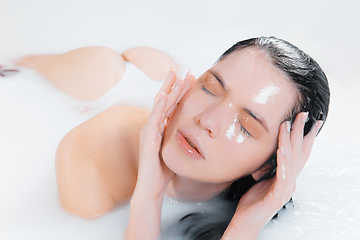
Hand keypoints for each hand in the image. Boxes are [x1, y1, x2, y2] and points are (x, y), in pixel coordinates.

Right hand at [125, 69, 194, 239]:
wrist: (151, 188)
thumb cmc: (161, 171)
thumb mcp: (172, 149)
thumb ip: (177, 138)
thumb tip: (189, 132)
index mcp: (159, 128)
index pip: (170, 106)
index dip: (178, 92)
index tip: (189, 79)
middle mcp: (152, 127)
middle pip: (163, 101)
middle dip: (173, 85)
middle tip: (182, 70)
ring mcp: (149, 132)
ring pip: (159, 106)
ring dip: (168, 90)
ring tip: (175, 75)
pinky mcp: (149, 140)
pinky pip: (154, 121)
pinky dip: (160, 107)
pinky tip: (165, 96)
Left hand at [222, 112, 322, 238]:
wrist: (247, 221)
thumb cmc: (253, 200)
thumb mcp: (261, 179)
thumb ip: (267, 167)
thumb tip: (267, 152)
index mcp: (286, 176)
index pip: (298, 153)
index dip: (304, 136)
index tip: (307, 121)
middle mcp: (290, 181)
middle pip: (298, 153)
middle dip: (301, 132)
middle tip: (303, 115)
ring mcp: (285, 189)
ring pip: (292, 161)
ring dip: (290, 141)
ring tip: (288, 125)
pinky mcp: (278, 196)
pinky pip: (283, 175)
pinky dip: (283, 161)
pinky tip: (281, 149)